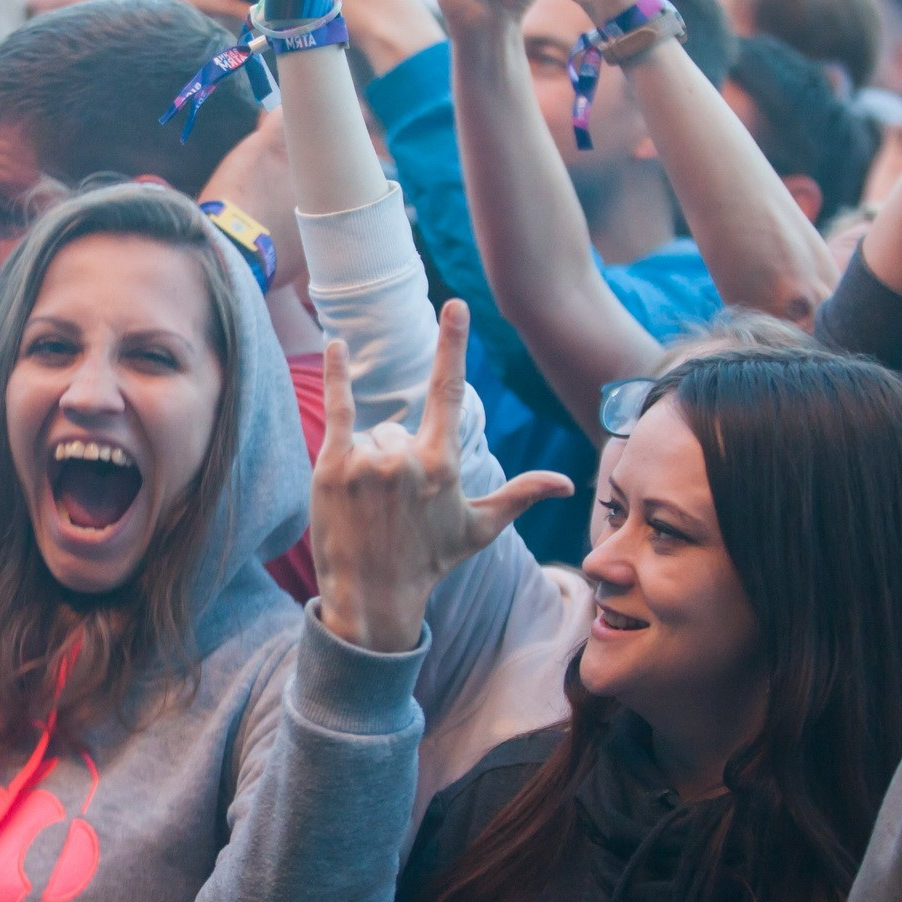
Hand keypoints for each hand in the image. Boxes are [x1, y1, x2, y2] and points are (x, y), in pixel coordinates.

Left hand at [310, 299, 572, 652]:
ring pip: (373, 435)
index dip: (453, 345)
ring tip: (370, 507)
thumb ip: (520, 496)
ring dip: (370, 463)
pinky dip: (338, 376)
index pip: (450, 391)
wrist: (373, 597)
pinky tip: (336, 344)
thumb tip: (567, 484)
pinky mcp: (333, 467)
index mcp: (444, 465)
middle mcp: (408, 459)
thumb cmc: (429, 562)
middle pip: (399, 429)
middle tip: (391, 507)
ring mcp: (369, 462)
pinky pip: (339, 410)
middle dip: (396, 461)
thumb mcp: (478, 528)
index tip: (455, 305)